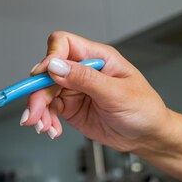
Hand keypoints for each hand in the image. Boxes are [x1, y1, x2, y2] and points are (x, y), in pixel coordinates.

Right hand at [22, 31, 170, 153]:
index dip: (49, 59)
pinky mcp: (69, 107)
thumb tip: (56, 66)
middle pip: (47, 73)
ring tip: (43, 127)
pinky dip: (45, 120)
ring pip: (43, 93)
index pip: (63, 45)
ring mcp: (73, 89)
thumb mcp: (117, 93)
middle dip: (37, 94)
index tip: (41, 77)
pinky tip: (52, 130)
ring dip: (38, 110)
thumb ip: (85, 78)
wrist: (147, 136)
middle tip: (35, 114)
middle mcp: (82, 70)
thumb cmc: (143, 109)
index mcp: (97, 57)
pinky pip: (48, 109)